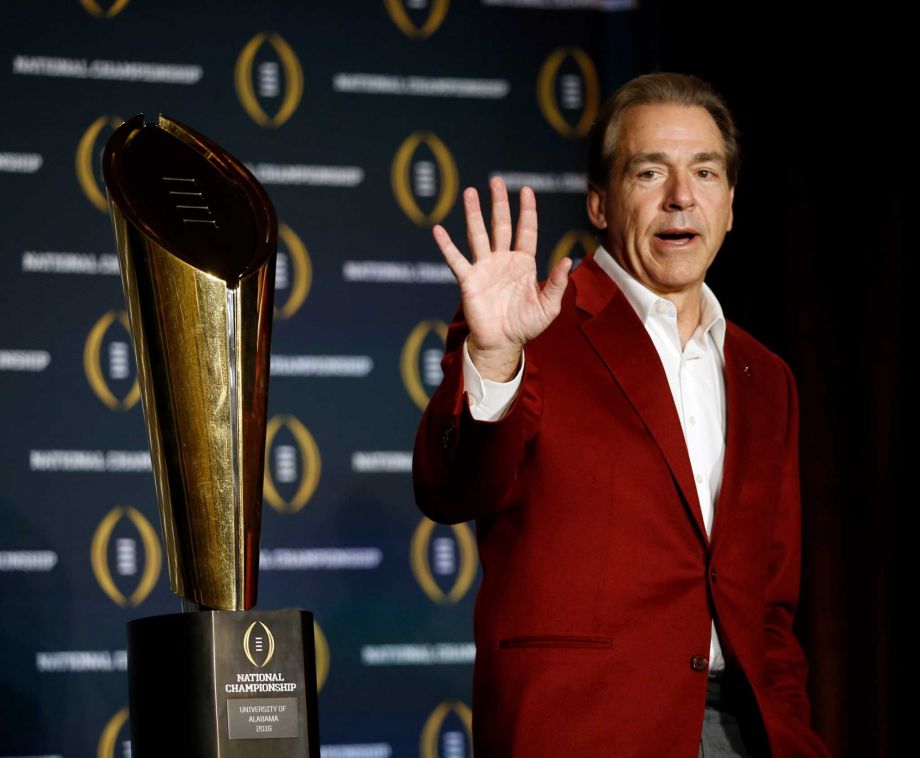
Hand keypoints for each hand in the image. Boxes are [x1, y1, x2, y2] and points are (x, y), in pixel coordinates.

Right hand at [434, 176, 571, 381]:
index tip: (526, 190)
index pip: (526, 230)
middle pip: (501, 225)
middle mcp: (503, 260)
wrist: (502, 344)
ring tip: (470, 192)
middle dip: (499, 203)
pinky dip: (447, 245)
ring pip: (478, 235)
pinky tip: (438, 230)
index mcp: (524, 263)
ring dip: (473, 214)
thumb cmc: (526, 325)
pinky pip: (456, 260)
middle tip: (496, 181)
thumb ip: (556, 283)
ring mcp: (484, 268)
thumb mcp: (548, 306)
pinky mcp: (469, 280)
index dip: (527, 211)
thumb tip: (566, 260)